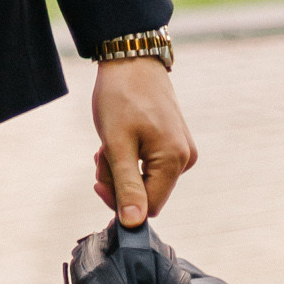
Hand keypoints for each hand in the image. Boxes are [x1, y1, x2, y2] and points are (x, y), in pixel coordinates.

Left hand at [92, 59, 196, 225]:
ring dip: (120, 168)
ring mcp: (182, 150)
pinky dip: (128, 157)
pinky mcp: (174, 143)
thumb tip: (133, 223)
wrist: (131, 60)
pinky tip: (119, 139)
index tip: (97, 179)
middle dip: (118, 180)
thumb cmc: (121, 98)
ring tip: (108, 143)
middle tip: (101, 154)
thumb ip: (126, 186)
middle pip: (147, 194)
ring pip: (145, 180)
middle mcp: (186, 159)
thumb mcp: (116, 145)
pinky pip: (149, 165)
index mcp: (175, 160)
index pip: (148, 207)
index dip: (119, 201)